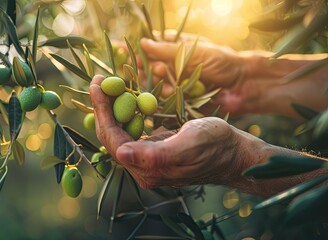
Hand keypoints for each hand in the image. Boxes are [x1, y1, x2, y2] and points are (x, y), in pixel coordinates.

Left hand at [89, 74, 243, 188]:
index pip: (113, 141)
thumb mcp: (188, 144)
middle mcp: (143, 168)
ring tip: (108, 86)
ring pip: (120, 133)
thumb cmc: (216, 145)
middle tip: (99, 81)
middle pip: (112, 136)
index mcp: (148, 170)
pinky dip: (125, 113)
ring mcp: (148, 160)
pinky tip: (124, 98)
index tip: (97, 86)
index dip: (102, 113)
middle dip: (103, 108)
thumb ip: (156, 154)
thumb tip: (122, 154)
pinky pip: (131, 131)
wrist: (233, 151)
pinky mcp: (154, 151)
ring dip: (112, 109)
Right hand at [138, 33, 260, 115]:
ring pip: (154, 84)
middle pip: (149, 67)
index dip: (141, 51)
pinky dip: (165, 95)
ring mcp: (177, 82)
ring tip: (169, 82)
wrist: (242, 85)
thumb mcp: (194, 52)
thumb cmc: (222, 62)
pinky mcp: (180, 98)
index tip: (128, 53)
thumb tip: (143, 42)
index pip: (152, 48)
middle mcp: (174, 65)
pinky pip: (164, 98)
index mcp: (177, 48)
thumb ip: (167, 49)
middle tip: (158, 70)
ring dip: (158, 82)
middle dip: (150, 68)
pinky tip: (171, 92)